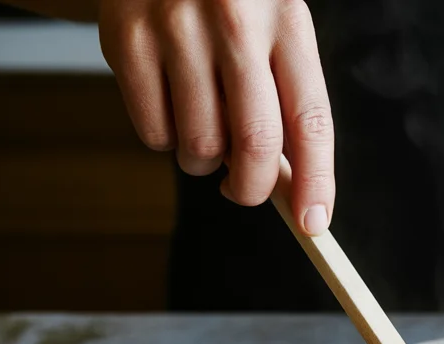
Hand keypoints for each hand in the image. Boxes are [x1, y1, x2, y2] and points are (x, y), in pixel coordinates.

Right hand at [98, 0, 334, 233]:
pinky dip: (166, 140)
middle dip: (252, 188)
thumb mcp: (274, 30)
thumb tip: (294, 188)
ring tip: (204, 130)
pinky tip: (171, 107)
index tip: (313, 221)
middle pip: (255, 143)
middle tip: (243, 191)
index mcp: (286, 21)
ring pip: (200, 146)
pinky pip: (154, 133)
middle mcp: (235, 22)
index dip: (316, 181)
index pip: (311, 120)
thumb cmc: (230, 3)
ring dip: (204, 163)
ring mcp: (177, 29)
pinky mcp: (127, 40)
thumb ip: (287, 100)